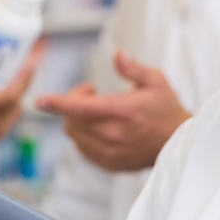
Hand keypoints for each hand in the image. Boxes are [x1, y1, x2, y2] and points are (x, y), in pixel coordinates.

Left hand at [36, 50, 190, 171]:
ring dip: (76, 120)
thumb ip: (133, 68)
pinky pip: (83, 150)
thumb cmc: (166, 109)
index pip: (82, 108)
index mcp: (122, 112)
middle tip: (91, 93)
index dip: (58, 103)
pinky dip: (82, 136)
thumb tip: (118, 55)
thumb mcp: (155, 81)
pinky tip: (98, 127)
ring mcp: (110, 152)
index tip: (41, 100)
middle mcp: (113, 134)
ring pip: (75, 135)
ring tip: (96, 110)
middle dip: (71, 104)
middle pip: (72, 121)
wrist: (177, 142)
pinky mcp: (110, 163)